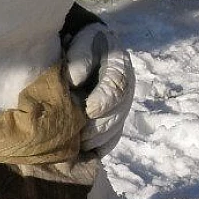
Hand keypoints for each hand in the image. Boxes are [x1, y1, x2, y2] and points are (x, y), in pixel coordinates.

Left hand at [65, 22, 134, 155]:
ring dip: (97, 141)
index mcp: (119, 68)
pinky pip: (110, 139)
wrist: (86, 48)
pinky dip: (99, 148)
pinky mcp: (112, 120)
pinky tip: (85, 156)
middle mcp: (124, 90)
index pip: (116, 87)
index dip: (104, 101)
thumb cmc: (83, 44)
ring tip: (79, 148)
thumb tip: (74, 81)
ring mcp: (120, 107)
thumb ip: (81, 57)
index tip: (90, 110)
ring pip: (114, 129)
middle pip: (116, 114)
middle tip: (79, 137)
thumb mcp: (83, 42)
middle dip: (98, 127)